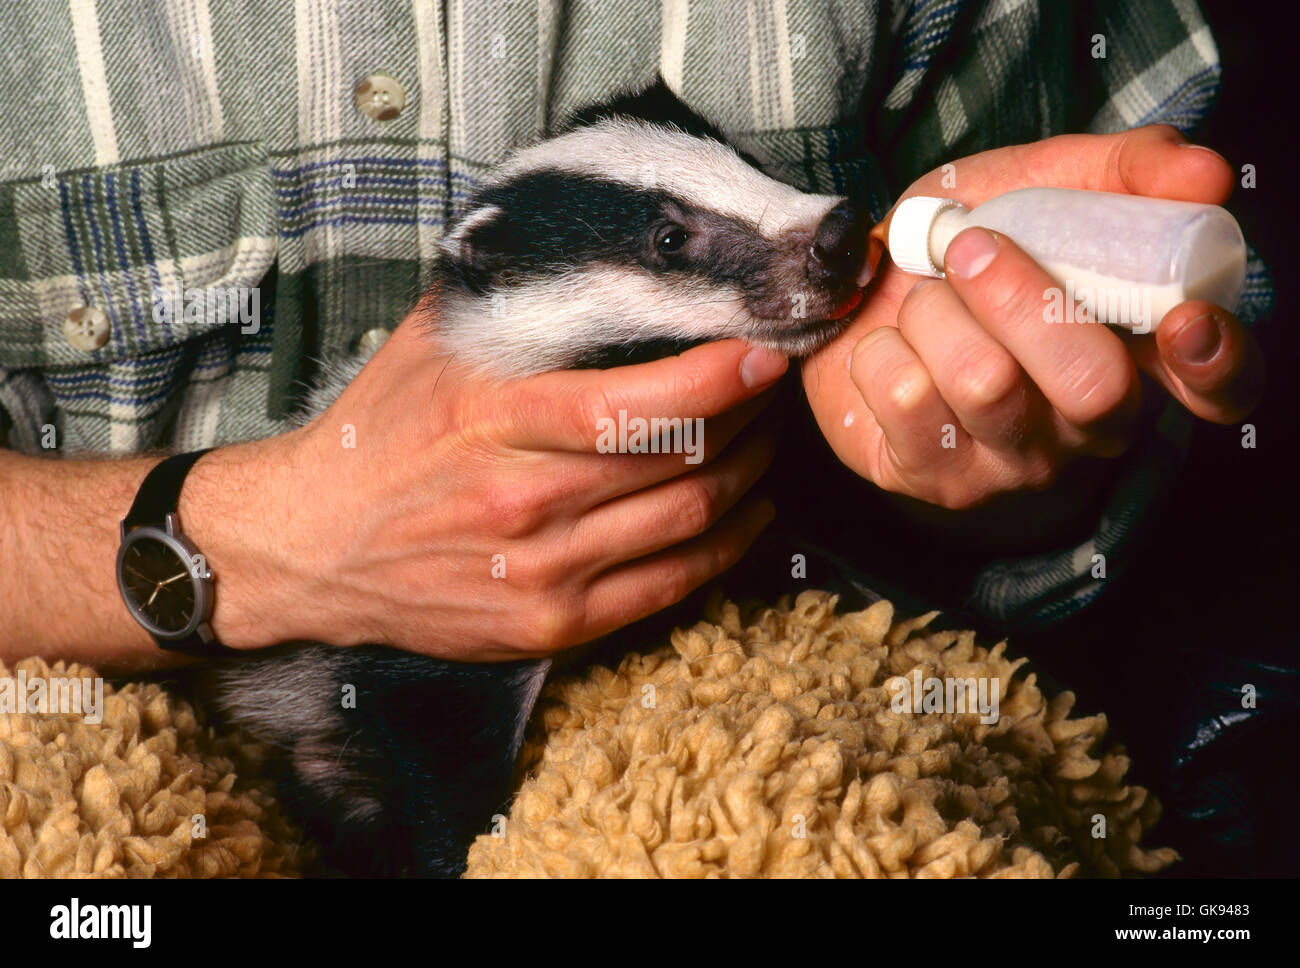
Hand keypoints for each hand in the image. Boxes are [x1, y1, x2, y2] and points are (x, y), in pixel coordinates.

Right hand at [184, 307, 786, 659]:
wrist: (311, 547)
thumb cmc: (378, 436)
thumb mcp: (429, 348)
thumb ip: (512, 302)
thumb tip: (597, 249)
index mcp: (494, 422)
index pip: (637, 406)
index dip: (720, 378)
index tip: (762, 351)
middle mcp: (522, 502)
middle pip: (682, 462)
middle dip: (752, 420)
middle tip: (773, 389)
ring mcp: (540, 572)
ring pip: (688, 523)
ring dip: (750, 478)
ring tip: (766, 442)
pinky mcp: (549, 624)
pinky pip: (669, 587)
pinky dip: (724, 548)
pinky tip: (745, 514)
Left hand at [803, 124, 1264, 516]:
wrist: (859, 297)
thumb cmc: (965, 250)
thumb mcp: (1042, 186)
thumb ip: (1127, 170)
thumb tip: (1205, 173)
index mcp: (1138, 355)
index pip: (1220, 389)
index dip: (1216, 362)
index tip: (1182, 319)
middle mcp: (1087, 427)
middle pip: (1090, 385)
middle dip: (1019, 298)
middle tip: (969, 247)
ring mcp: (1012, 462)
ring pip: (984, 383)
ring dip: (933, 313)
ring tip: (924, 303)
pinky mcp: (934, 477)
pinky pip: (905, 398)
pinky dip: (881, 347)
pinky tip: (891, 347)